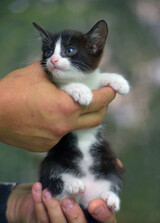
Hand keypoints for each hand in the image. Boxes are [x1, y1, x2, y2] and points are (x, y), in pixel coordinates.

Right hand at [0, 62, 114, 151]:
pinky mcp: (45, 146)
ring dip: (81, 117)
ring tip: (73, 106)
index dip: (108, 94)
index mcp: (66, 106)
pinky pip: (61, 135)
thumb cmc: (13, 91)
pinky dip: (62, 126)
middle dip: (102, 108)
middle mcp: (64, 125)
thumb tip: (64, 69)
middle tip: (100, 100)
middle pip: (96, 119)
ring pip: (78, 127)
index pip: (98, 101)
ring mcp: (55, 138)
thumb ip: (57, 73)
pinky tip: (51, 118)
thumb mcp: (38, 74)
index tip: (112, 90)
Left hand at [6, 183, 116, 222]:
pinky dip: (38, 204)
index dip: (103, 215)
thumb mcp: (93, 185)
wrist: (53, 199)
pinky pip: (41, 221)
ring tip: (48, 193)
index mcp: (96, 222)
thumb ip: (105, 177)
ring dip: (53, 211)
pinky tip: (38, 188)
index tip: (96, 203)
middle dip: (74, 216)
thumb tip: (117, 163)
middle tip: (68, 201)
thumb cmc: (79, 192)